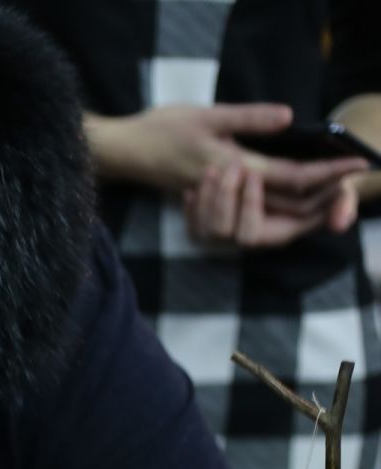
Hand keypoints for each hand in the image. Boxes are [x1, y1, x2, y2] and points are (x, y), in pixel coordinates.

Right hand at [90, 103, 366, 199]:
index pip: (291, 176)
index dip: (326, 173)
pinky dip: (266, 213)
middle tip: (346, 188)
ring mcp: (217, 200)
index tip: (355, 166)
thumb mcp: (206, 115)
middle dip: (319, 201)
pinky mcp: (209, 201)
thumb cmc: (159, 131)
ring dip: (295, 210)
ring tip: (322, 196)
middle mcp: (227, 191)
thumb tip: (287, 118)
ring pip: (265, 217)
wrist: (123, 153)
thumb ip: (248, 118)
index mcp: (231, 167)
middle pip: (284, 208)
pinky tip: (277, 203)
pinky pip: (244, 217)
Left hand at [182, 160, 360, 246]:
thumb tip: (339, 223)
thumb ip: (340, 206)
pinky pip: (192, 226)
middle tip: (230, 165)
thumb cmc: (322, 190)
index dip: (250, 206)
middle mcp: (250, 239)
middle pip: (223, 231)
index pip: (251, 233)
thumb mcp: (337, 193)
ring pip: (205, 229)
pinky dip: (191, 208)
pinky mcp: (212, 227)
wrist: (305, 187)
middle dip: (225, 198)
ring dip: (206, 199)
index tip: (254, 175)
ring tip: (211, 170)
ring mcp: (228, 236)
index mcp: (275, 234)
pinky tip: (193, 187)